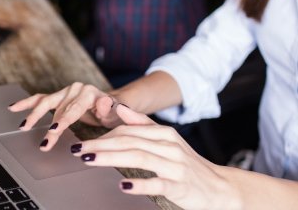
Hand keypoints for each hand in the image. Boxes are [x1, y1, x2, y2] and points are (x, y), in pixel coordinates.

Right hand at [8, 82, 122, 151]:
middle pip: (57, 109)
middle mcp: (75, 89)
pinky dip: (27, 103)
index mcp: (89, 93)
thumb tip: (103, 102)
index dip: (63, 120)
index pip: (73, 109)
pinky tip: (14, 107)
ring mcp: (65, 92)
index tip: (54, 130)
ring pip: (45, 103)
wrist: (112, 105)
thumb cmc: (114, 112)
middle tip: (43, 142)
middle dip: (49, 127)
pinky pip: (40, 99)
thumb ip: (110, 109)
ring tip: (23, 126)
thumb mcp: (117, 113)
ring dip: (33, 115)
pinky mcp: (58, 97)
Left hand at [73, 104, 240, 208]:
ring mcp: (175, 166)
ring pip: (139, 157)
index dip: (103, 135)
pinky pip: (157, 183)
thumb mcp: (168, 140)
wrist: (220, 188)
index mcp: (164, 134)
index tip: (83, 142)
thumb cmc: (189, 165)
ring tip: (89, 160)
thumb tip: (119, 109)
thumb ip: (143, 124)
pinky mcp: (180, 186)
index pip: (127, 130)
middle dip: (100, 144)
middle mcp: (169, 146)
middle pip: (129, 141)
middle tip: (78, 149)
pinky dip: (139, 183)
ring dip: (111, 158)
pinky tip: (122, 185)